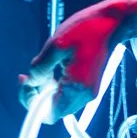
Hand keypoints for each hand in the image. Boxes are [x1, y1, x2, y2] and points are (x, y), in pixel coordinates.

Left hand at [20, 0, 122, 120]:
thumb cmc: (86, 30)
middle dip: (37, 94)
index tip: (26, 83)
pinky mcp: (87, 85)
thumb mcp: (56, 45)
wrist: (110, 23)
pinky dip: (55, 85)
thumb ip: (41, 67)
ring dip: (45, 89)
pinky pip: (66, 93)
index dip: (32, 102)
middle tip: (27, 75)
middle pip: (53, 109)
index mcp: (77, 88)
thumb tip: (32, 82)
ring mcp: (87, 91)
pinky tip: (53, 68)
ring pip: (58, 101)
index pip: (49, 114)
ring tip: (42, 68)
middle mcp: (84, 95)